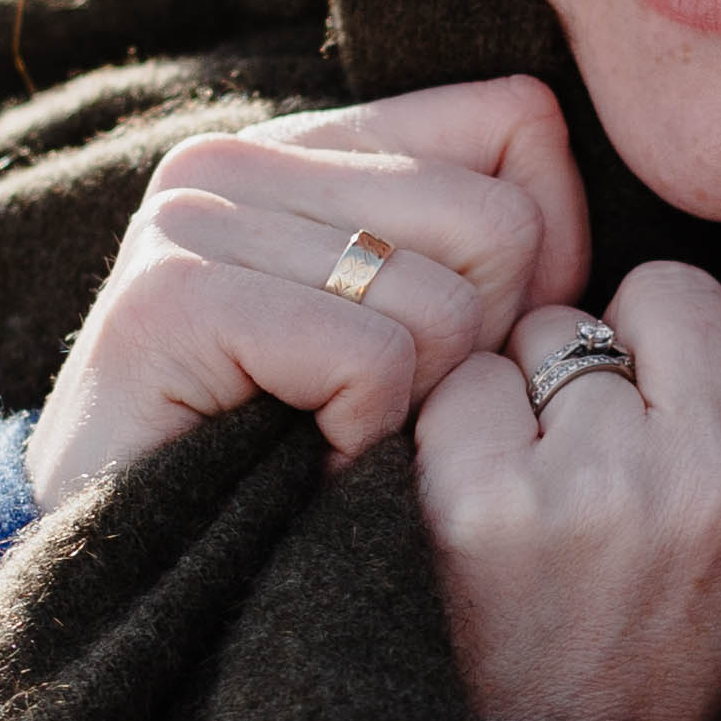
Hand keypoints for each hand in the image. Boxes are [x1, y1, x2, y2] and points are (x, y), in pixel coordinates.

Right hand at [28, 77, 587, 512]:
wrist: (130, 595)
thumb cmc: (290, 474)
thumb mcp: (413, 345)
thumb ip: (489, 256)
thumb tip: (590, 248)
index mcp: (304, 148)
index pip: (515, 124)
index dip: (541, 260)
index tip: (463, 358)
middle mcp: (235, 159)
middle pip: (500, 223)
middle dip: (477, 351)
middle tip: (380, 417)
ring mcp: (191, 220)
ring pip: (447, 302)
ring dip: (413, 411)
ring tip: (325, 439)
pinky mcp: (170, 298)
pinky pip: (374, 359)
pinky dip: (360, 441)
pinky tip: (295, 462)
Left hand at [413, 261, 720, 720]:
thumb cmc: (686, 683)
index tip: (712, 395)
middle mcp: (714, 469)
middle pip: (668, 291)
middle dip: (634, 349)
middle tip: (618, 447)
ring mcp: (596, 483)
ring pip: (556, 329)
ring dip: (541, 391)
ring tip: (552, 492)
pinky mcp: (481, 505)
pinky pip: (463, 384)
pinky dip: (462, 433)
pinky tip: (485, 505)